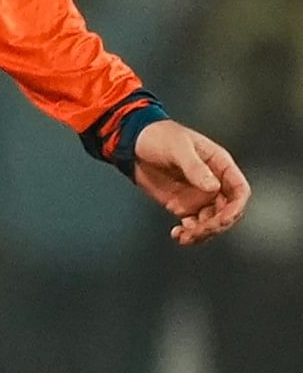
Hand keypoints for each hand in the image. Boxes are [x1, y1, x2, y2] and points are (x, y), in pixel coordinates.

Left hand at [132, 119, 252, 244]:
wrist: (132, 144)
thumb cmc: (159, 136)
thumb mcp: (178, 147)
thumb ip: (195, 167)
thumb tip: (213, 187)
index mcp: (220, 165)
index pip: (239, 190)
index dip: (236, 207)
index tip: (224, 219)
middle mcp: (214, 183)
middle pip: (227, 211)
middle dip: (217, 224)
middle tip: (199, 230)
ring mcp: (199, 195)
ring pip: (211, 221)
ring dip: (202, 232)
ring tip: (184, 236)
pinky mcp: (183, 204)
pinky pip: (193, 224)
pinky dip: (188, 232)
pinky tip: (178, 234)